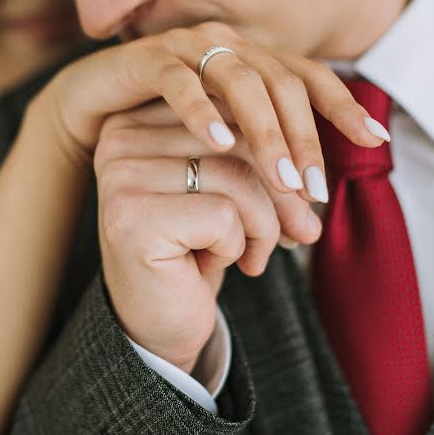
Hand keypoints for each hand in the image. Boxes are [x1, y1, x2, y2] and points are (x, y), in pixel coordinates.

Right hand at [32, 21, 387, 235]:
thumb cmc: (166, 140)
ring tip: (281, 178)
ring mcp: (187, 46)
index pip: (309, 78)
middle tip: (316, 190)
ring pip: (240, 82)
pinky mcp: (146, 58)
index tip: (377, 141)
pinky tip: (216, 143)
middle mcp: (228, 45)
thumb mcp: (222, 155)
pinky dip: (200, 110)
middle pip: (282, 84)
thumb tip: (313, 210)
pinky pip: (179, 81)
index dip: (343, 106)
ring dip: (263, 133)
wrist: (95, 112)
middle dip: (304, 140)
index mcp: (252, 59)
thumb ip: (261, 168)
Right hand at [94, 103, 307, 371]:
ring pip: (237, 176)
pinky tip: (210, 267)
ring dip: (263, 226)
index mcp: (140, 119)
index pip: (231, 108)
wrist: (158, 326)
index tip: (299, 195)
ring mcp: (121, 177)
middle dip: (284, 191)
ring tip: (248, 256)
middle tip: (301, 232)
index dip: (279, 152)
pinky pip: (223, 215)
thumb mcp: (230, 193)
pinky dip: (237, 247)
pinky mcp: (133, 218)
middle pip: (237, 138)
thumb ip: (260, 158)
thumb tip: (313, 168)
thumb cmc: (193, 252)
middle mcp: (120, 139)